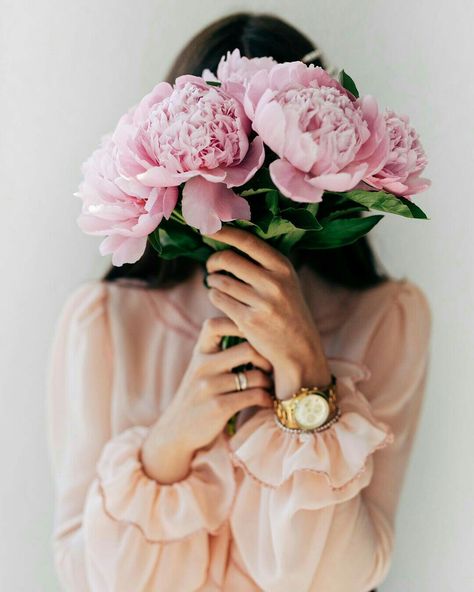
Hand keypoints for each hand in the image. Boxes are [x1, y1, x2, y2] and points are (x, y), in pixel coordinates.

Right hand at [141, 316, 272, 483]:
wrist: (176, 431)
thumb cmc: (197, 397)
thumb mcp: (200, 370)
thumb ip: (218, 352)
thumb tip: (251, 332)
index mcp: (199, 353)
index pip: (214, 324)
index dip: (237, 323)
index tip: (254, 335)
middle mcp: (202, 366)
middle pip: (247, 349)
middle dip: (266, 358)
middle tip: (271, 367)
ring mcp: (210, 386)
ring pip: (256, 375)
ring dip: (268, 382)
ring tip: (269, 387)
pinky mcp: (219, 406)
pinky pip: (255, 396)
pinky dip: (266, 399)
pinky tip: (265, 402)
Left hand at [205, 226, 331, 399]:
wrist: (299, 350)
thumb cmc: (287, 311)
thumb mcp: (286, 282)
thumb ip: (263, 262)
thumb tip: (227, 240)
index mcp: (283, 267)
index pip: (247, 241)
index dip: (224, 232)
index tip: (208, 229)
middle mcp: (274, 282)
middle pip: (227, 259)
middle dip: (213, 261)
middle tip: (211, 266)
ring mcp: (261, 302)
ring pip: (219, 280)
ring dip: (212, 281)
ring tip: (217, 284)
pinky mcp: (248, 321)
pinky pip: (218, 299)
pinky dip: (214, 296)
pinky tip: (221, 298)